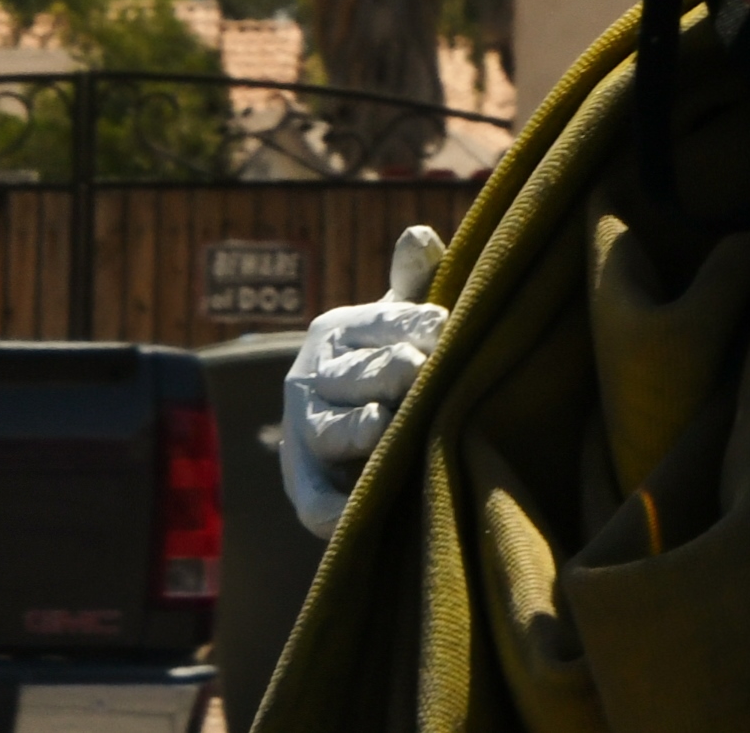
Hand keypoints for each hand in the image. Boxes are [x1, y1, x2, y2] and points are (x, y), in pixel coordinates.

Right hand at [279, 223, 446, 536]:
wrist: (347, 427)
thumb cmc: (387, 360)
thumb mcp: (397, 321)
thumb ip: (412, 283)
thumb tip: (419, 235)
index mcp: (337, 331)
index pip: (378, 324)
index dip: (412, 324)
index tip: (446, 326)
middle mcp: (312, 379)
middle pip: (352, 374)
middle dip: (386, 372)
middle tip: (418, 371)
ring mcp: (303, 433)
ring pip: (328, 429)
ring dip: (355, 429)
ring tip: (382, 426)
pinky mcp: (303, 486)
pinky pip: (311, 500)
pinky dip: (328, 510)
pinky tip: (350, 514)